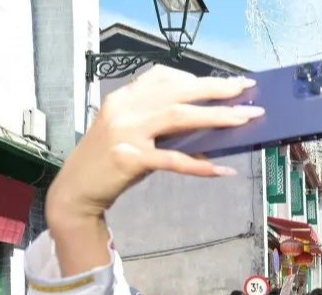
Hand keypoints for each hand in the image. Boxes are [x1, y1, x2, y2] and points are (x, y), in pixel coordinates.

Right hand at [46, 67, 260, 221]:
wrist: (76, 191)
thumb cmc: (109, 163)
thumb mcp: (131, 134)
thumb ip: (160, 125)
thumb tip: (207, 127)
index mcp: (124, 98)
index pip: (164, 76)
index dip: (197, 78)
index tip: (226, 82)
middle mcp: (124, 109)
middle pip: (178, 92)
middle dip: (216, 90)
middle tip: (245, 90)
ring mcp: (126, 133)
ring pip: (179, 118)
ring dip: (216, 117)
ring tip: (244, 119)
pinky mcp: (130, 159)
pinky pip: (173, 160)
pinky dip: (200, 165)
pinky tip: (222, 170)